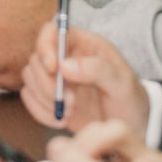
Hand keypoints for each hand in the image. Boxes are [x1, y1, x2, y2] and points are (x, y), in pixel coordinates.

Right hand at [21, 24, 147, 133]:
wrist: (132, 130)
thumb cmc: (131, 102)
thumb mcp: (122, 84)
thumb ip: (97, 69)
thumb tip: (64, 65)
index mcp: (85, 45)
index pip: (53, 31)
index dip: (46, 46)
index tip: (53, 68)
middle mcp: (66, 58)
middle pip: (36, 58)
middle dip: (47, 83)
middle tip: (70, 102)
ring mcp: (56, 78)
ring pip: (30, 78)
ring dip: (44, 98)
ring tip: (69, 112)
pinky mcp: (48, 98)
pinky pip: (29, 98)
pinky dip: (40, 112)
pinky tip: (60, 120)